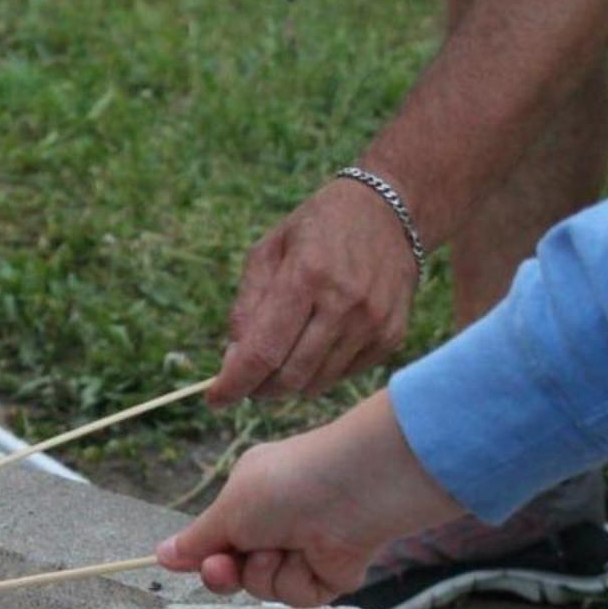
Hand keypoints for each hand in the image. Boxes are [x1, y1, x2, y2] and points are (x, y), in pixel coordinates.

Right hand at [155, 392, 463, 606]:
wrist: (356, 489)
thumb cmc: (288, 485)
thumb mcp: (229, 510)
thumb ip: (197, 540)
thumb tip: (160, 555)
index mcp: (251, 500)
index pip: (219, 539)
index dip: (205, 556)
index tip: (193, 562)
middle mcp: (277, 525)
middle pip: (236, 571)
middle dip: (226, 574)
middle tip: (225, 567)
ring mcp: (303, 550)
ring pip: (264, 587)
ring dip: (264, 572)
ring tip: (282, 547)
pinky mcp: (330, 574)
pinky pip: (296, 595)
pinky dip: (297, 581)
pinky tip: (310, 557)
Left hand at [210, 177, 419, 406]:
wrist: (388, 209)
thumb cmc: (316, 230)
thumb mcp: (267, 252)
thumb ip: (246, 308)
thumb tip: (232, 363)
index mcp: (308, 276)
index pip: (264, 351)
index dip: (234, 383)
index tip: (214, 399)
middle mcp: (346, 302)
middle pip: (290, 376)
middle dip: (258, 388)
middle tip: (246, 379)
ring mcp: (374, 321)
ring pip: (316, 383)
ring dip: (288, 383)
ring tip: (278, 359)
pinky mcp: (392, 335)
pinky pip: (343, 375)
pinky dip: (319, 372)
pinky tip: (313, 345)